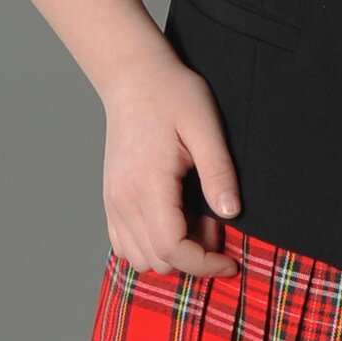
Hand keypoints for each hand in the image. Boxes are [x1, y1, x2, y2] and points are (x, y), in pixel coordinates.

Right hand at [100, 52, 242, 276]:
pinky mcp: (110, 198)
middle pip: (157, 259)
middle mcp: (123, 198)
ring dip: (171, 253)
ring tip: (196, 220)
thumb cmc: (171, 94)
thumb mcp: (205, 126)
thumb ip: (218, 172)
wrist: (132, 77)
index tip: (230, 261)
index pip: (171, 247)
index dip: (204, 263)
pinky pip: (123, 244)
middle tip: (217, 226)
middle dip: (193, 257)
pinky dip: (150, 246)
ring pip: (138, 258)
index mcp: (148, 183)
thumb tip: (231, 213)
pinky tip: (174, 220)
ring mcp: (112, 200)